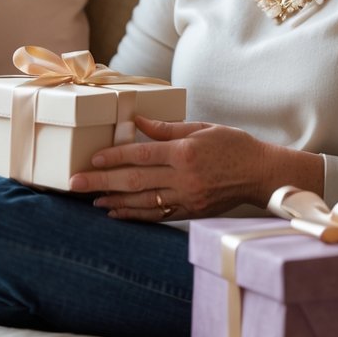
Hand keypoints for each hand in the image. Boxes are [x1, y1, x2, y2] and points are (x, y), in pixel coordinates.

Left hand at [68, 117, 318, 221]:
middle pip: (134, 180)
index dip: (114, 157)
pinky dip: (135, 214)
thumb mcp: (202, 128)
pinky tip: (117, 212)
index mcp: (185, 152)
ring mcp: (187, 197)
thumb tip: (136, 122)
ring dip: (114, 200)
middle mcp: (184, 177)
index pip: (141, 155)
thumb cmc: (233, 145)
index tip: (92, 158)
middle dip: (102, 181)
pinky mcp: (190, 211)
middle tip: (76, 182)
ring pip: (142, 201)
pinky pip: (157, 214)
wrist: (261, 174)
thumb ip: (167, 128)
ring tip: (92, 198)